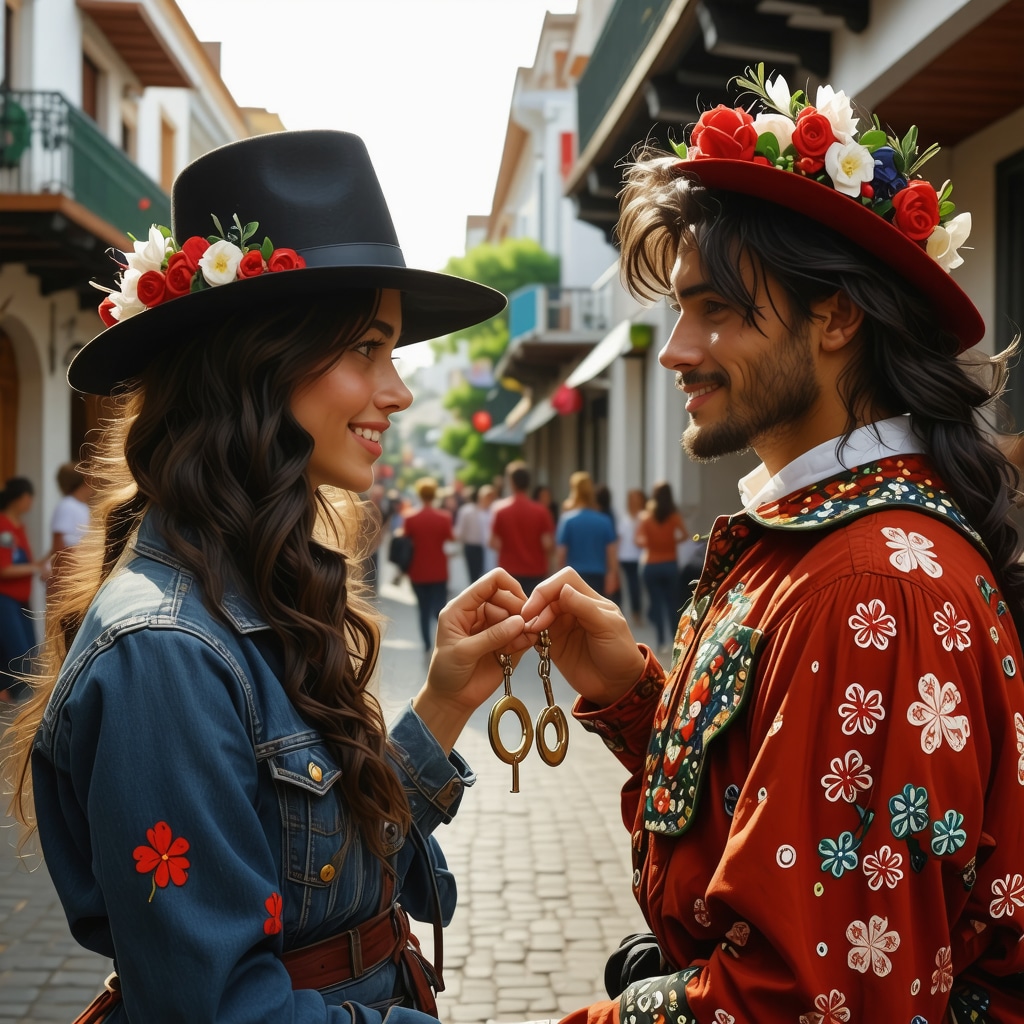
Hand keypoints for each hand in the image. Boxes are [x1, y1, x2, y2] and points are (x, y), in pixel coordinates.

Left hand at [414, 569, 533, 751]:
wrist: (452, 699)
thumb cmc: (447, 672)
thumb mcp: (463, 652)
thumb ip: (491, 636)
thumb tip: (519, 621)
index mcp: (462, 608)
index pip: (489, 583)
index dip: (507, 586)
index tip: (521, 602)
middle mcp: (480, 613)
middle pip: (507, 597)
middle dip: (517, 610)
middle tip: (524, 626)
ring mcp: (495, 628)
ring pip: (517, 616)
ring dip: (524, 626)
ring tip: (521, 641)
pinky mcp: (507, 643)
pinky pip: (523, 634)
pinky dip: (526, 638)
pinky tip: (522, 646)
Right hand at [521, 568, 644, 706]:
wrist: (617, 686)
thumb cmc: (620, 653)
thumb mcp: (607, 627)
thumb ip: (585, 607)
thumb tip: (563, 589)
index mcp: (589, 600)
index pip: (564, 580)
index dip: (547, 588)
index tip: (537, 606)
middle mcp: (573, 608)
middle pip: (547, 595)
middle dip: (536, 605)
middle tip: (529, 623)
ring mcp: (562, 625)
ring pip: (538, 612)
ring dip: (530, 620)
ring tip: (528, 633)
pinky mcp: (553, 643)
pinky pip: (536, 632)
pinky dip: (528, 633)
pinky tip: (528, 639)